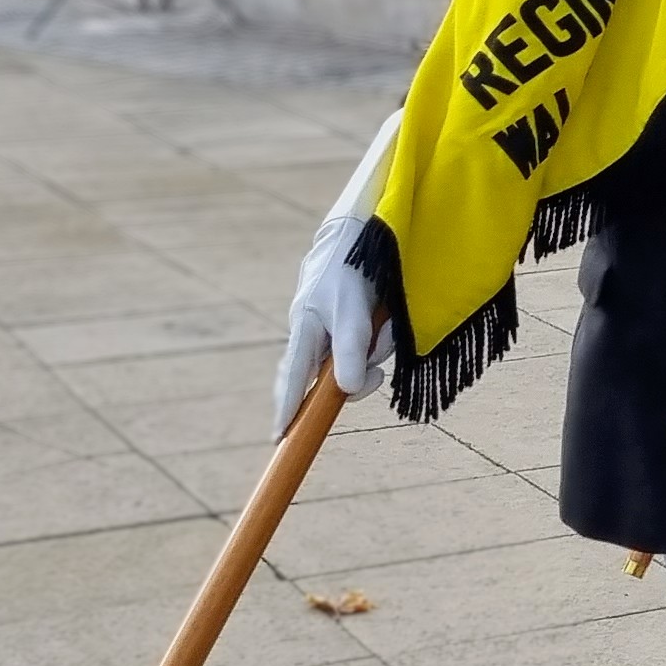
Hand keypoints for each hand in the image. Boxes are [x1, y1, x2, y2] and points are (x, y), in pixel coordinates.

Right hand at [274, 218, 388, 429]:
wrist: (368, 227)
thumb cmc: (353, 268)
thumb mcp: (352, 311)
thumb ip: (349, 349)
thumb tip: (344, 391)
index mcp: (304, 328)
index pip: (291, 378)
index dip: (285, 408)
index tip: (279, 438)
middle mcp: (316, 330)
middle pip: (332, 374)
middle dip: (358, 375)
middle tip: (374, 374)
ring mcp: (335, 323)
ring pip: (360, 356)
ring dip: (378, 346)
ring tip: (384, 317)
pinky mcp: (357, 315)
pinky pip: (372, 339)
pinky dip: (383, 335)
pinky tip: (386, 313)